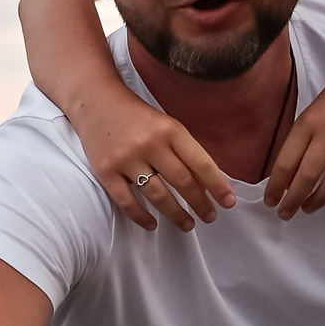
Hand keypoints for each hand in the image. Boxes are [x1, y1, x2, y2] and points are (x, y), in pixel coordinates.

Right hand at [78, 98, 232, 231]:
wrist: (96, 100)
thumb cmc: (136, 115)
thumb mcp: (165, 123)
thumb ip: (183, 149)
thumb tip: (206, 182)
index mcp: (170, 130)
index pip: (200, 163)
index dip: (217, 185)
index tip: (228, 202)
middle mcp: (150, 144)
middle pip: (182, 181)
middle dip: (200, 203)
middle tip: (210, 217)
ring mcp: (126, 159)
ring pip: (158, 195)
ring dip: (176, 214)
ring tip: (188, 224)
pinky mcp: (106, 171)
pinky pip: (126, 201)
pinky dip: (141, 216)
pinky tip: (152, 224)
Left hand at [267, 65, 324, 217]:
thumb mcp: (312, 111)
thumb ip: (302, 140)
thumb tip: (286, 177)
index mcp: (308, 122)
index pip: (286, 162)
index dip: (276, 186)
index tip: (270, 202)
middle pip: (307, 175)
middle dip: (293, 200)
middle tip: (287, 214)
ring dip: (320, 200)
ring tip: (309, 208)